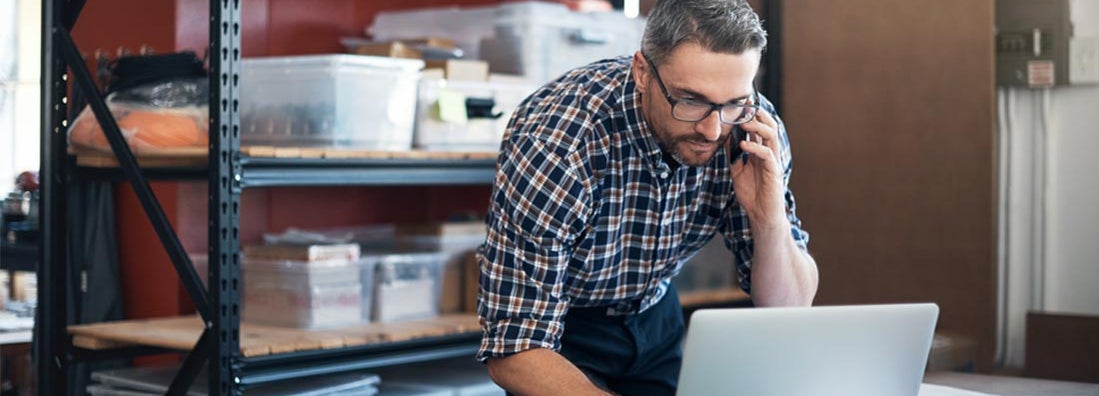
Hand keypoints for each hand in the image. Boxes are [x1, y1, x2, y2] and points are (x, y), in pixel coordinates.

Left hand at [730, 109, 786, 226]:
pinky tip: (744, 144)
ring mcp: (773, 162)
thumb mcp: (736, 169)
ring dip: (758, 126)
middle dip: (758, 114)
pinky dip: (755, 147)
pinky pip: (767, 155)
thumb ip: (732, 154)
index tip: (741, 102)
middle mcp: (769, 153)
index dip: (752, 114)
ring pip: (771, 136)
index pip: (759, 127)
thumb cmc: (751, 193)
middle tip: (745, 105)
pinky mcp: (774, 172)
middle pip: (769, 126)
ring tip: (744, 122)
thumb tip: (721, 138)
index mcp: (761, 151)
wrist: (760, 215)